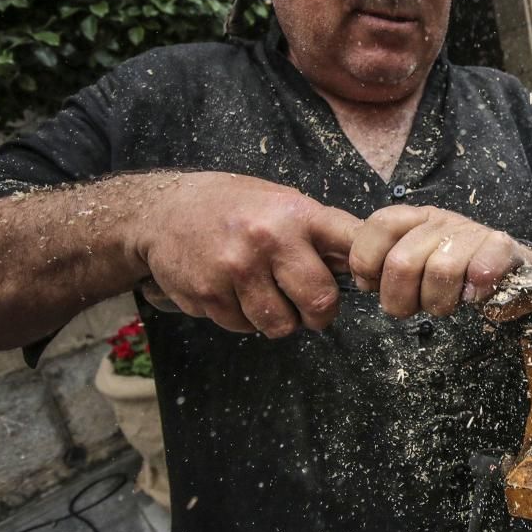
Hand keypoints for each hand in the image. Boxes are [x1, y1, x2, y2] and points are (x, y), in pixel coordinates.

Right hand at [133, 172, 360, 336]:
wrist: (163, 210)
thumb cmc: (234, 208)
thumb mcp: (282, 203)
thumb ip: (319, 234)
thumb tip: (365, 269)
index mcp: (298, 214)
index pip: (353, 245)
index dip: (369, 271)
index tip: (367, 282)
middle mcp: (269, 239)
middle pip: (320, 302)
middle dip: (319, 314)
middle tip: (309, 308)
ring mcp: (237, 268)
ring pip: (281, 325)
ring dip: (278, 320)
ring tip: (265, 294)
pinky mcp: (209, 294)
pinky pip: (244, 327)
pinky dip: (244, 319)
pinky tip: (233, 292)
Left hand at [348, 206, 531, 317]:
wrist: (516, 270)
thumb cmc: (457, 271)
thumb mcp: (415, 262)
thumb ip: (384, 263)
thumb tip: (359, 278)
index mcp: (414, 219)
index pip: (379, 225)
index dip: (367, 261)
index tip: (372, 284)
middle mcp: (441, 221)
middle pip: (402, 261)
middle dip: (402, 298)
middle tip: (415, 305)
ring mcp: (473, 232)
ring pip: (440, 270)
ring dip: (440, 301)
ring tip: (448, 302)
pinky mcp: (503, 247)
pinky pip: (481, 270)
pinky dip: (475, 291)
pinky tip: (475, 296)